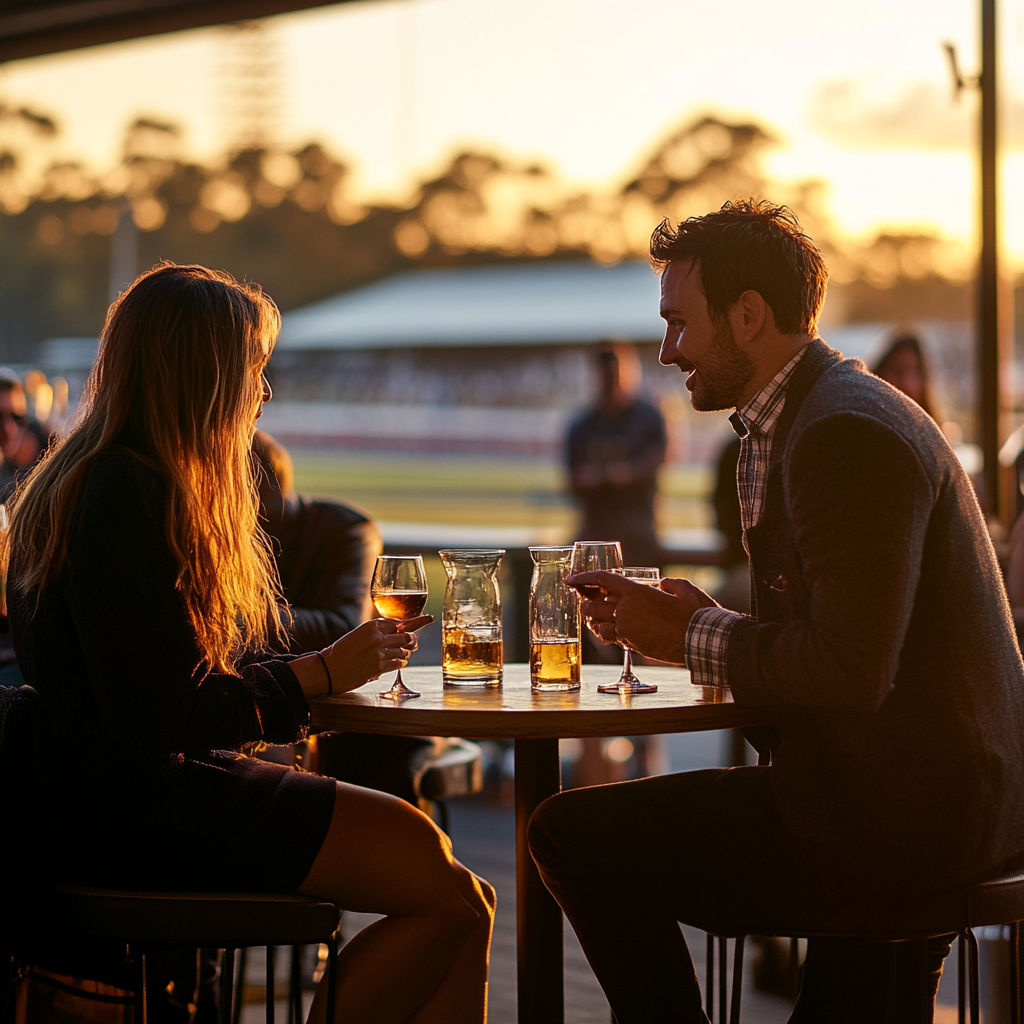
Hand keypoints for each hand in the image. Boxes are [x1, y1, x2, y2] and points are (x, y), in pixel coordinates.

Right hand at [323, 616, 432, 690]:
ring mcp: (379, 652)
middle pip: (406, 636)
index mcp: (371, 626)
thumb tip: (401, 631)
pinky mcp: (379, 667)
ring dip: (405, 654)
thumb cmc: (342, 652)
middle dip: (411, 641)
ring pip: (404, 651)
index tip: (428, 618)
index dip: (414, 622)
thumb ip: (378, 632)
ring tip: (401, 655)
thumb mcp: (359, 635)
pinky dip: (400, 663)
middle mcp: (376, 637)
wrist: (327, 669)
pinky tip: (397, 663)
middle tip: (412, 644)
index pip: (399, 623)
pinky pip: (399, 663)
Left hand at [568, 572, 717, 664]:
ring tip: (593, 616)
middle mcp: (627, 609)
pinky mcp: (630, 643)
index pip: (602, 579)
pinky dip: (603, 633)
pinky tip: (606, 630)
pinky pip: (609, 637)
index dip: (583, 578)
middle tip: (585, 600)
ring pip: (596, 623)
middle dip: (585, 602)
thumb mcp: (681, 589)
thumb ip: (667, 583)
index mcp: (636, 591)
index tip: (571, 579)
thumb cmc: (694, 613)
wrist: (699, 639)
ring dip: (592, 619)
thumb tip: (661, 584)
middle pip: (593, 604)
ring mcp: (627, 628)